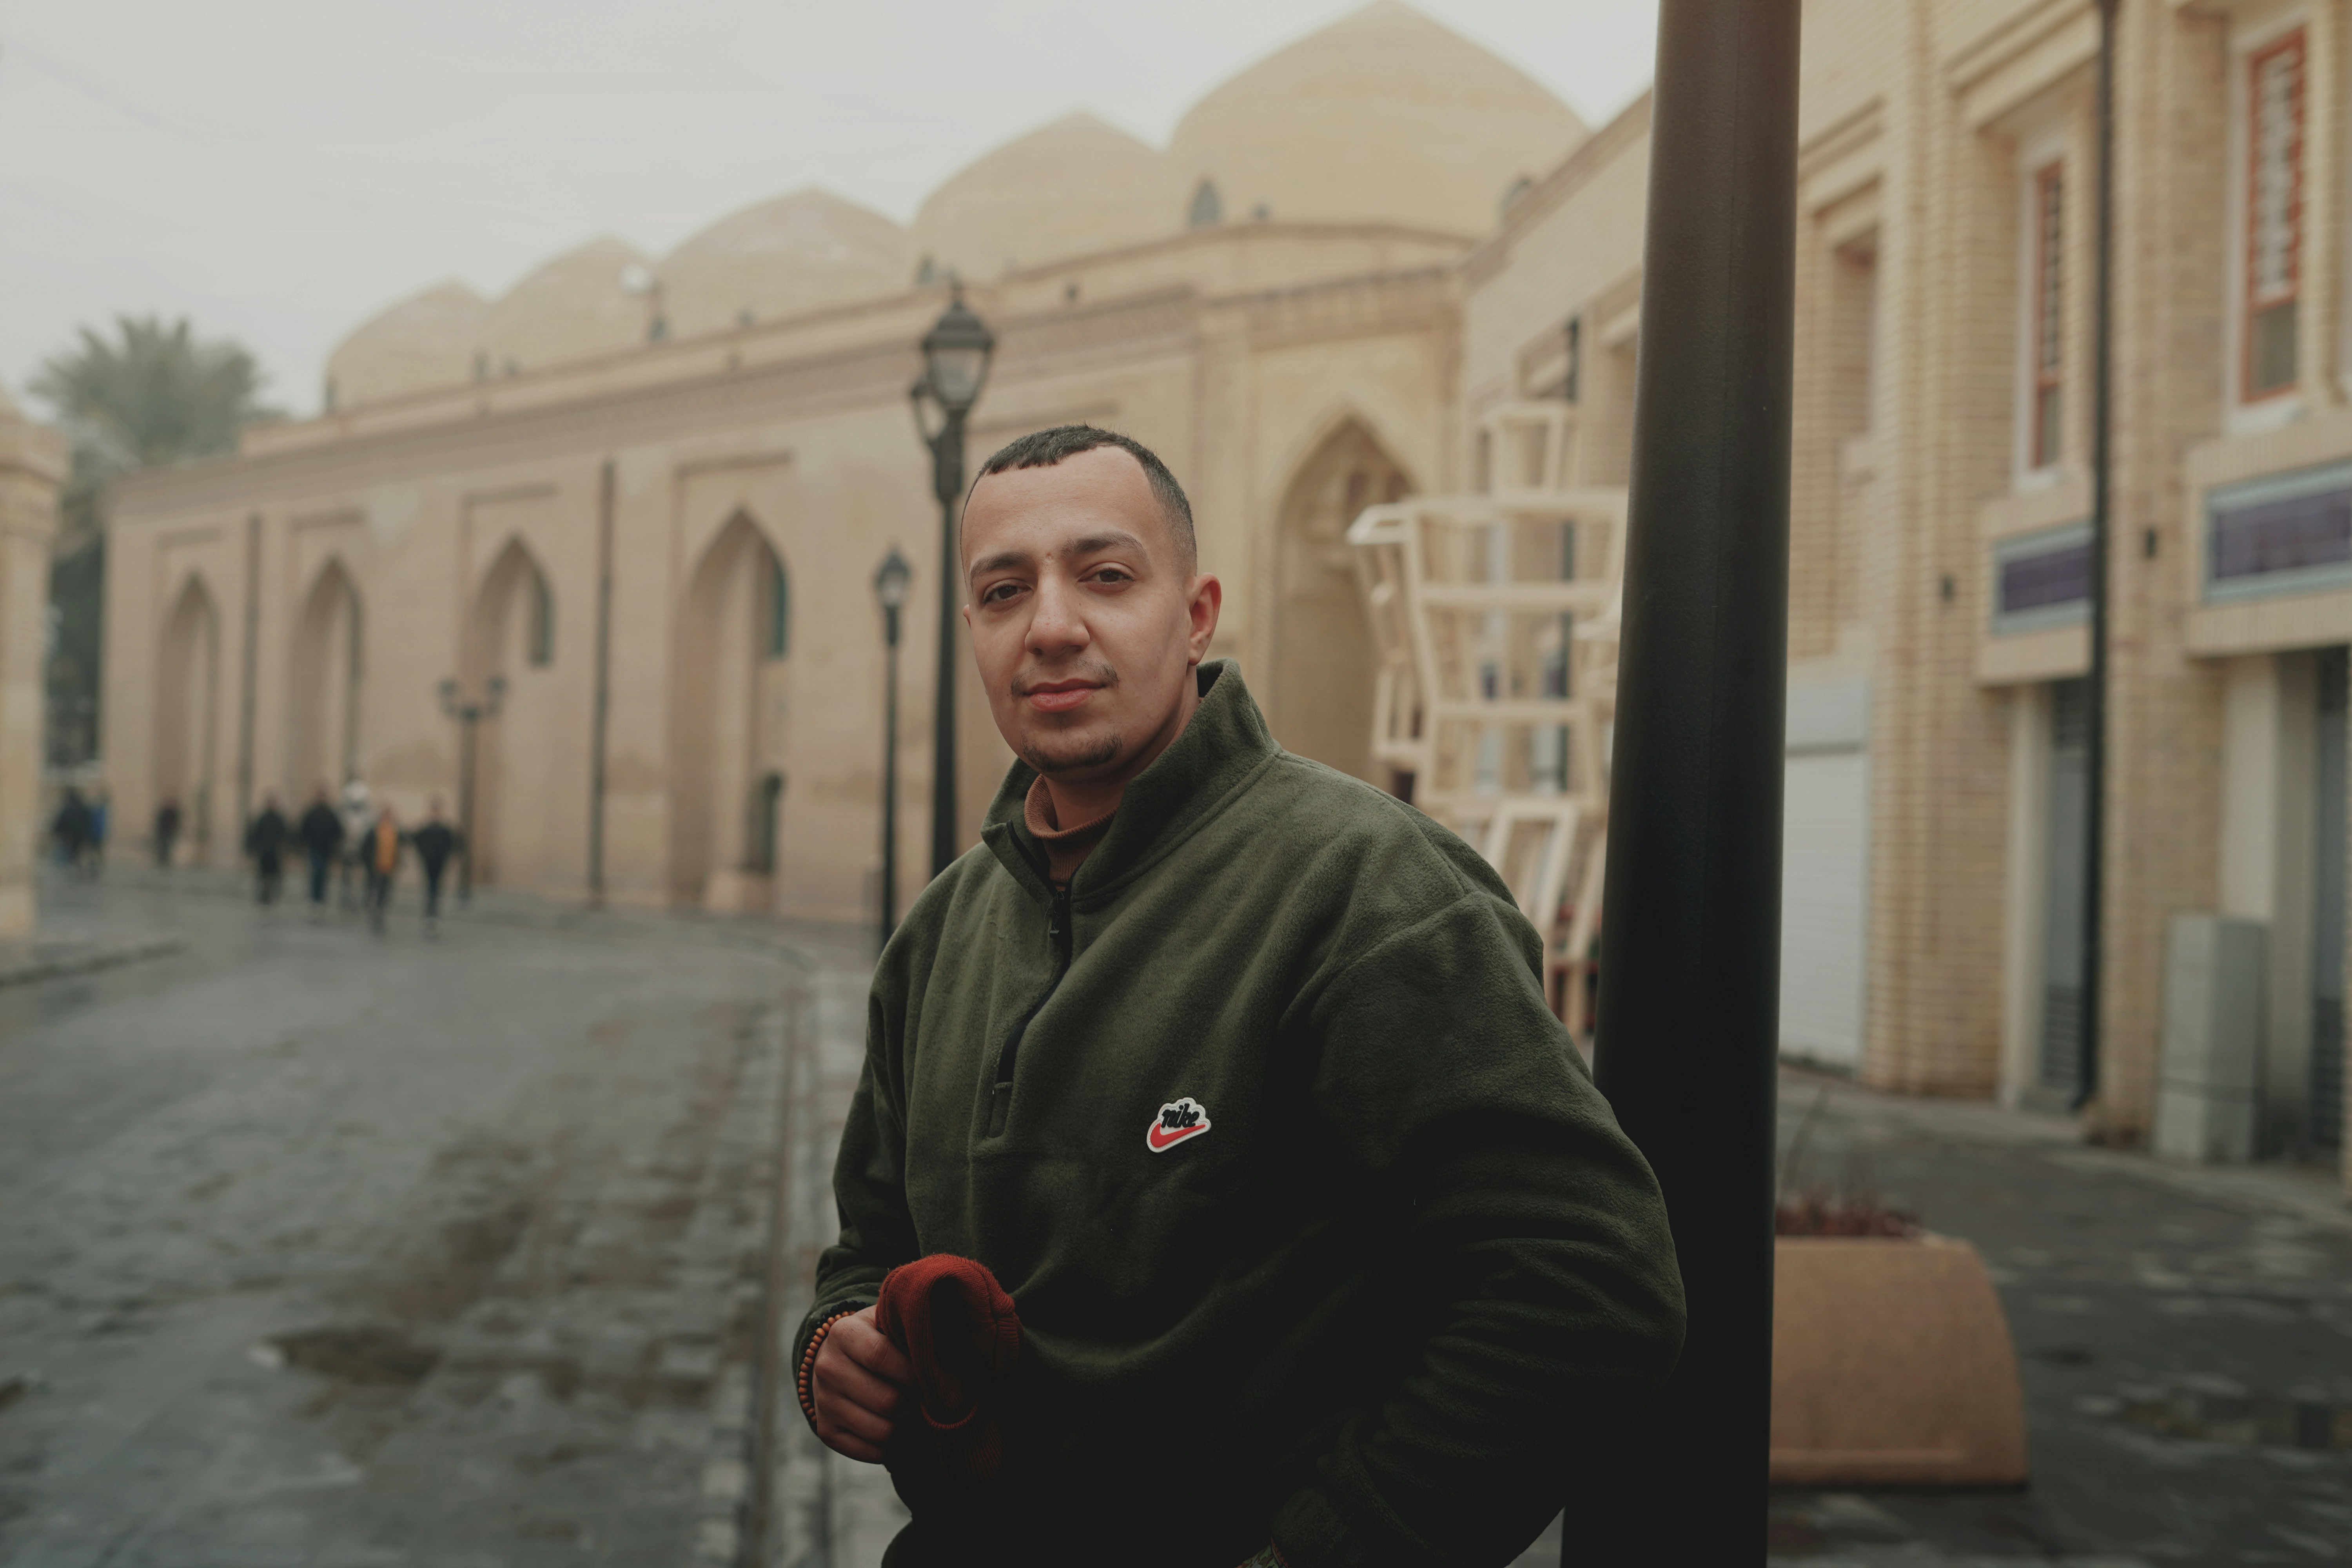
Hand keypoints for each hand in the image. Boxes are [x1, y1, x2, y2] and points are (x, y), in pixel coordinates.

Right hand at [811, 1306, 915, 1461]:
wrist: (835, 1359)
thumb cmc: (876, 1339)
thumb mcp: (887, 1323)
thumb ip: (910, 1333)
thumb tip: (941, 1357)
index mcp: (844, 1334)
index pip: (881, 1356)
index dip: (911, 1372)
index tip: (925, 1376)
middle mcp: (828, 1368)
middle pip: (886, 1401)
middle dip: (912, 1403)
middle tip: (919, 1397)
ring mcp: (824, 1402)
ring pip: (881, 1431)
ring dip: (903, 1425)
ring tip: (907, 1410)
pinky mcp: (826, 1431)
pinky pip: (871, 1452)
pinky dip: (889, 1446)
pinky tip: (891, 1425)